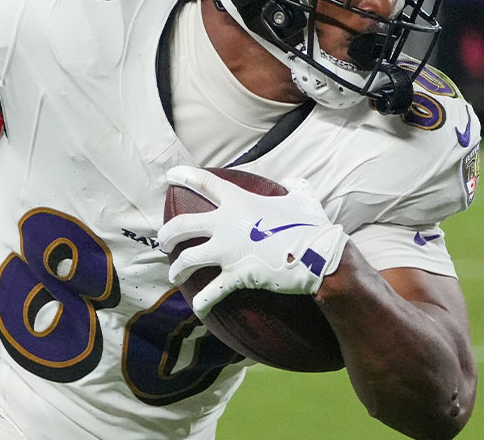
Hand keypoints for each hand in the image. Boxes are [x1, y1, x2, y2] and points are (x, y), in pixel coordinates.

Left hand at [157, 166, 348, 316]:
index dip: (184, 176)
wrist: (319, 257)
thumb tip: (294, 182)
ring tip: (175, 275)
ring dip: (177, 269)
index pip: (205, 183)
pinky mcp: (236, 276)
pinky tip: (197, 307)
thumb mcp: (302, 198)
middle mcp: (226, 225)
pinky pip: (210, 292)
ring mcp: (228, 251)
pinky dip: (201, 302)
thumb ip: (294, 186)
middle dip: (167, 234)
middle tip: (164, 242)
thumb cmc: (311, 226)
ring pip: (187, 259)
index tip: (170, 177)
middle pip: (182, 225)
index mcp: (239, 202)